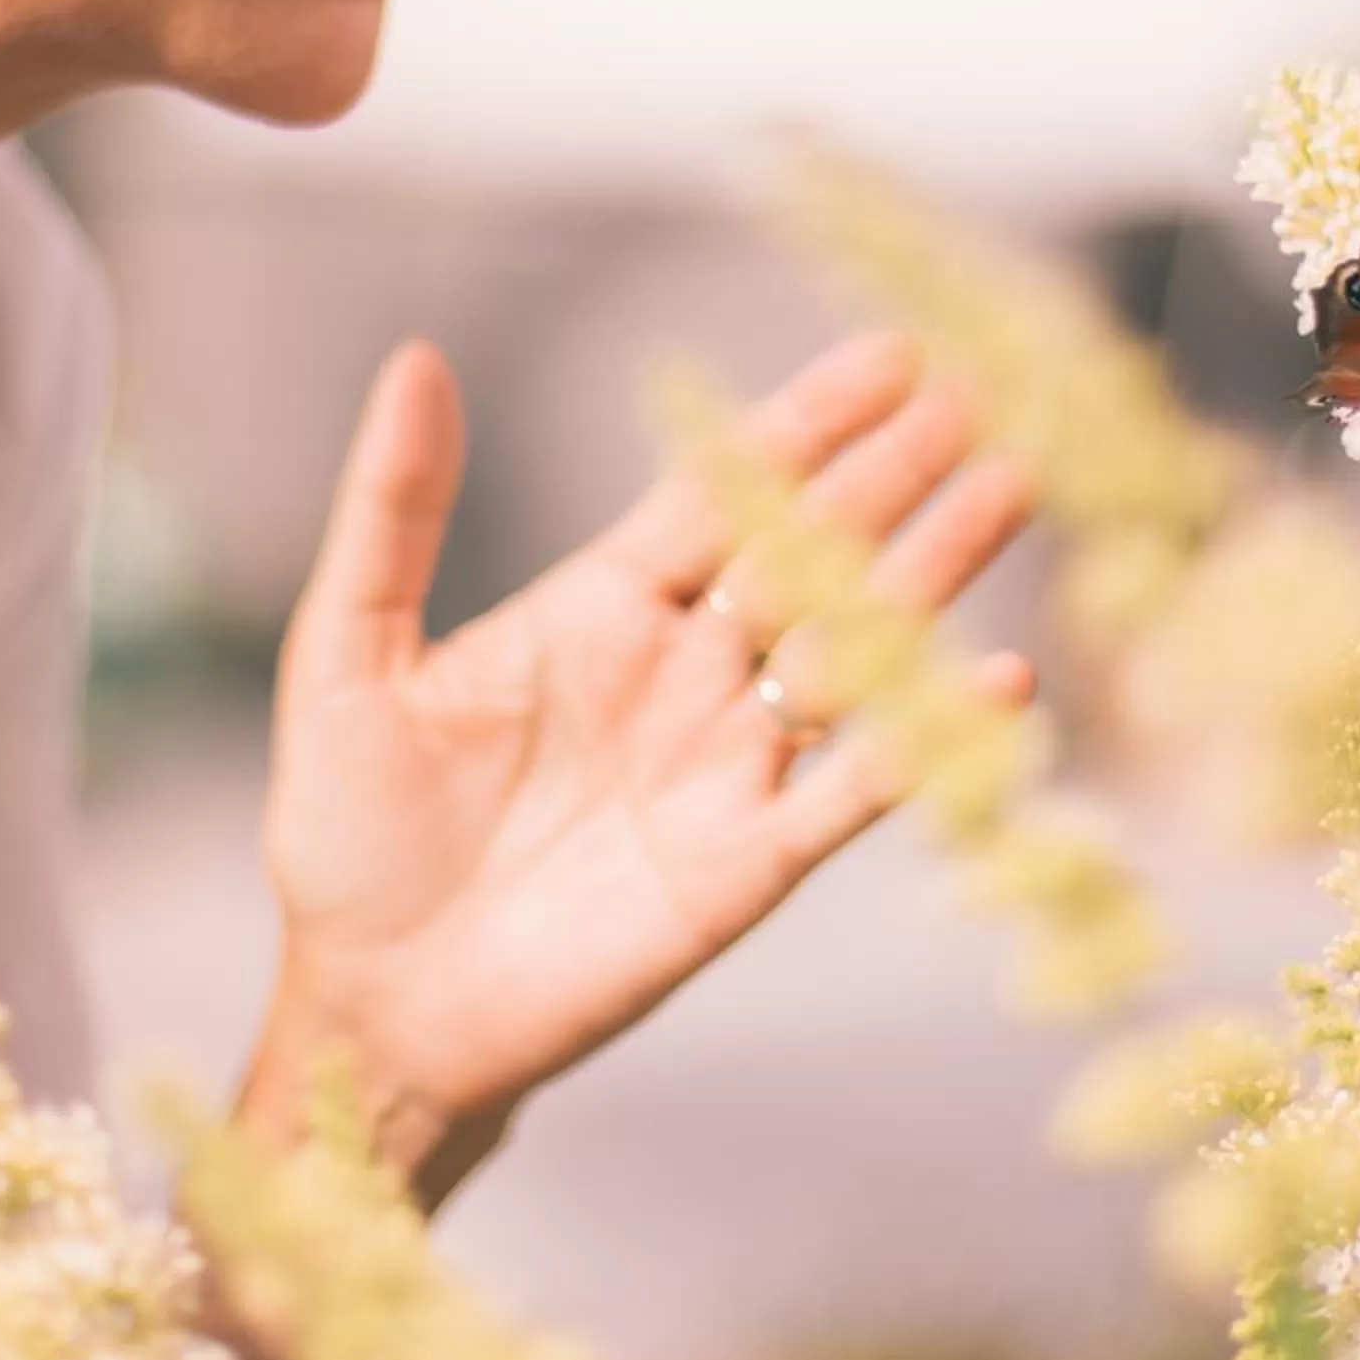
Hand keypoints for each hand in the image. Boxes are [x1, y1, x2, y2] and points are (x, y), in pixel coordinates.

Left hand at [239, 329, 1032, 1199]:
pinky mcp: (740, 869)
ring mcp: (721, 769)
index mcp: (597, 608)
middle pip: (807, 553)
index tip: (889, 354)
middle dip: (893, 475)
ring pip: (850, 648)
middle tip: (982, 393)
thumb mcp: (346, 650)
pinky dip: (925, 737)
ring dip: (931, 572)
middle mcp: (679, 674)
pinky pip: (852, 792)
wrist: (366, 1005)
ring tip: (1012, 486)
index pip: (723, 492)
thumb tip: (415, 361)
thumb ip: (393, 510)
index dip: (806, 424)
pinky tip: (999, 680)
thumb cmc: (346, 830)